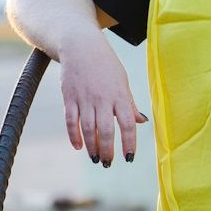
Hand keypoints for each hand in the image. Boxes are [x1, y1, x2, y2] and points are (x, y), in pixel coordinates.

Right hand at [59, 42, 146, 166]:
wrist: (80, 46)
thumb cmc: (105, 65)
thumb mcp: (121, 81)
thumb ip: (129, 103)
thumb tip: (142, 121)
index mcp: (119, 95)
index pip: (127, 124)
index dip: (129, 143)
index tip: (129, 158)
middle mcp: (102, 98)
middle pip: (106, 130)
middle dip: (108, 150)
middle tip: (108, 164)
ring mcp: (85, 98)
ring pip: (88, 129)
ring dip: (92, 147)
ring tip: (95, 159)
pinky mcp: (69, 97)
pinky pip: (71, 121)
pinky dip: (74, 135)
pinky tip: (79, 146)